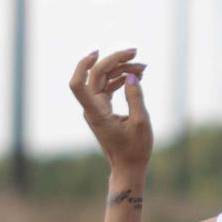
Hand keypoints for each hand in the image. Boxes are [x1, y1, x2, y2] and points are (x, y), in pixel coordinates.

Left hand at [68, 47, 152, 174]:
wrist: (129, 168)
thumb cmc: (135, 150)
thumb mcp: (141, 122)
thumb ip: (135, 97)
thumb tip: (131, 75)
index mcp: (96, 113)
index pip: (78, 85)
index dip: (83, 65)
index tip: (98, 53)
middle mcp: (92, 109)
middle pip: (96, 75)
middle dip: (115, 60)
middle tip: (136, 53)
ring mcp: (96, 109)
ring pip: (104, 79)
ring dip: (121, 69)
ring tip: (143, 68)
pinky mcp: (103, 110)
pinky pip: (108, 87)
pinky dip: (121, 79)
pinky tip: (137, 76)